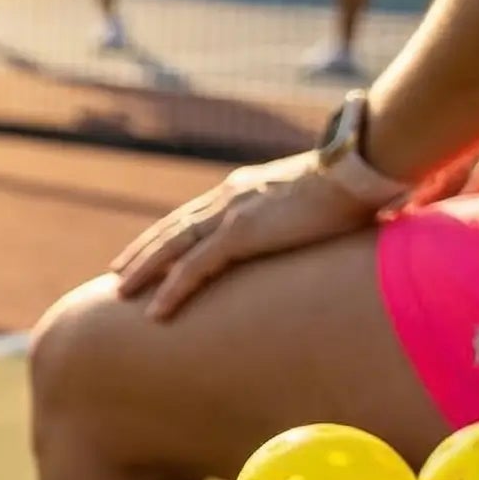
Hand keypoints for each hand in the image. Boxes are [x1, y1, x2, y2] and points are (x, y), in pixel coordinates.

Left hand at [111, 152, 383, 320]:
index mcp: (245, 189)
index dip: (169, 234)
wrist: (360, 168)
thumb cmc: (353, 187)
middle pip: (172, 228)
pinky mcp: (241, 232)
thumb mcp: (316, 202)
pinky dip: (172, 289)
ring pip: (172, 246)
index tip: (149, 250)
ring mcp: (232, 213)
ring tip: (119, 293)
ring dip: (143, 270)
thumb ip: (303, 216)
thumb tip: (317, 229)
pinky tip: (155, 311)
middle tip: (117, 274)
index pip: (195, 214)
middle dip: (143, 252)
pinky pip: (195, 266)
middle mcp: (229, 196)